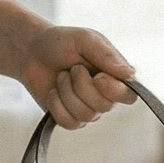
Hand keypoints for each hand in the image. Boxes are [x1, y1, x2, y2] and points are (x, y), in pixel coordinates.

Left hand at [19, 25, 137, 129]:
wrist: (32, 52)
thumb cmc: (61, 43)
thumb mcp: (85, 40)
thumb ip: (108, 55)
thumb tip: (130, 74)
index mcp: (114, 77)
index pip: (129, 96)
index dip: (114, 90)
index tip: (97, 76)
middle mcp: (104, 97)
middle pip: (104, 106)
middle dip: (82, 86)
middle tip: (72, 69)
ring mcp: (87, 110)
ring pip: (85, 115)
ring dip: (67, 92)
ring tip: (61, 77)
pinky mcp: (69, 119)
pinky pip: (68, 122)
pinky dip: (56, 105)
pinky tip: (53, 92)